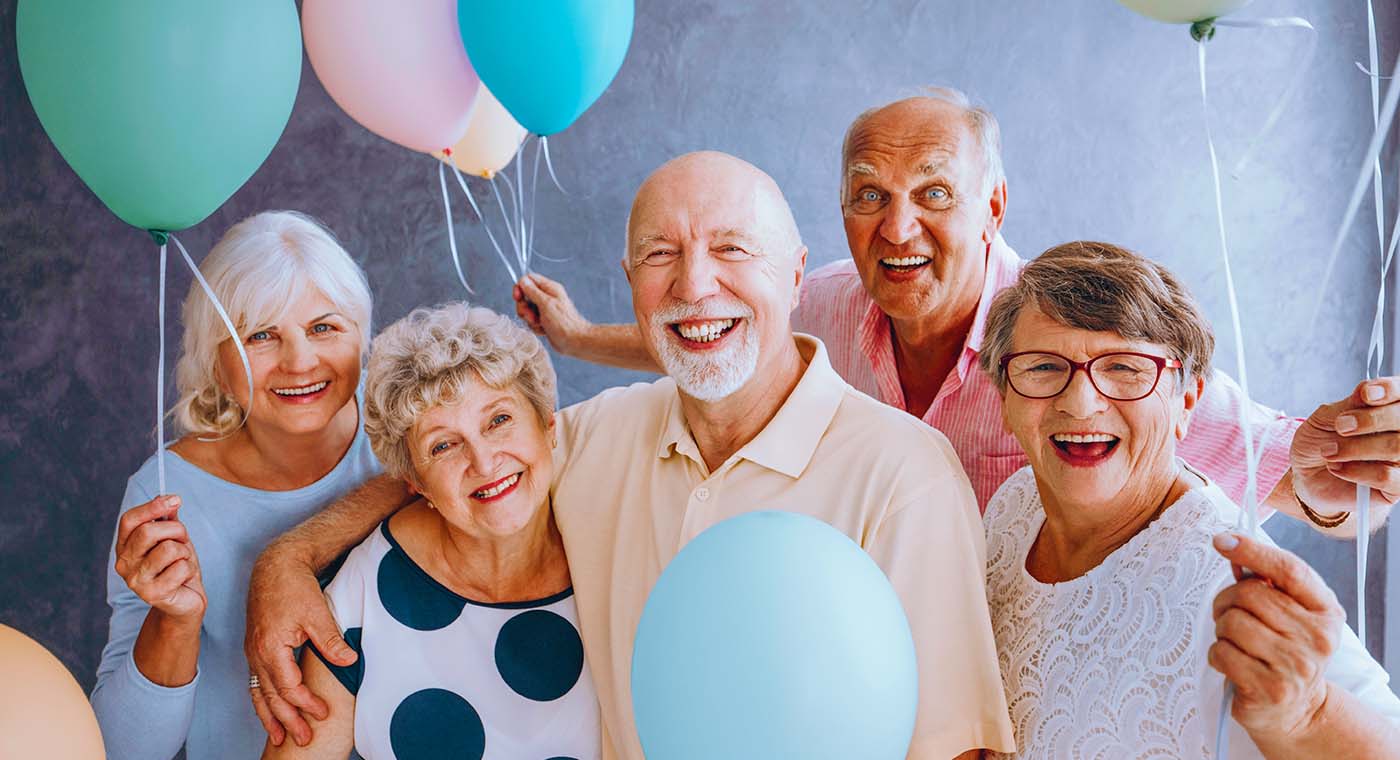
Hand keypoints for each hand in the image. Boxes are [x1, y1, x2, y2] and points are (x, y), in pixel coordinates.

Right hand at [113, 495, 205, 622]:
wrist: (186, 601)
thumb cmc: (178, 567)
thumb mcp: (173, 539)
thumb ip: (168, 519)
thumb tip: (166, 498)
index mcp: (125, 547)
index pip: (129, 520)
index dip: (152, 507)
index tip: (175, 499)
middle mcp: (124, 564)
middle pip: (148, 532)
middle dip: (176, 530)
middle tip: (184, 538)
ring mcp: (135, 581)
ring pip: (168, 549)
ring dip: (185, 552)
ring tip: (183, 562)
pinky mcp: (152, 594)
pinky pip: (181, 567)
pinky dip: (190, 569)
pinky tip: (184, 578)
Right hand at [244, 545, 356, 746]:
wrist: (275, 565)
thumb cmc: (294, 586)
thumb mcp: (317, 612)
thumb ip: (330, 640)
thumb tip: (350, 661)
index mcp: (271, 647)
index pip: (289, 687)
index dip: (306, 703)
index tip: (324, 713)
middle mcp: (257, 653)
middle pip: (271, 696)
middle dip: (287, 720)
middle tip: (303, 740)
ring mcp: (253, 651)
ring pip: (259, 692)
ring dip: (270, 716)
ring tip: (280, 738)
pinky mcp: (255, 647)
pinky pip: (256, 681)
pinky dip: (262, 700)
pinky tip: (269, 710)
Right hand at [513, 272, 590, 354]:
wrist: (574, 341)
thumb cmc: (564, 323)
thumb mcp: (546, 304)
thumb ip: (533, 291)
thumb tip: (523, 281)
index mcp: (549, 288)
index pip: (528, 279)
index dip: (520, 288)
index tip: (518, 298)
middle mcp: (547, 297)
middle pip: (525, 296)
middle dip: (524, 308)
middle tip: (532, 316)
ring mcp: (545, 309)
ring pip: (527, 310)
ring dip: (530, 319)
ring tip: (540, 324)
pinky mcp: (544, 320)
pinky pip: (531, 321)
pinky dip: (535, 327)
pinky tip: (544, 330)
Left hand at [1209, 533, 1343, 737]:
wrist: (1296, 709)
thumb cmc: (1285, 650)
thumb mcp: (1289, 613)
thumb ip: (1266, 581)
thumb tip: (1230, 546)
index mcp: (1326, 611)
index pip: (1289, 570)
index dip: (1253, 550)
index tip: (1223, 540)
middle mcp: (1317, 638)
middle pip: (1249, 594)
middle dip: (1226, 600)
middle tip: (1228, 614)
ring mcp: (1295, 665)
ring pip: (1231, 622)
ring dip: (1221, 629)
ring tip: (1234, 642)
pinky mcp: (1270, 688)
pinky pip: (1221, 652)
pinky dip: (1216, 654)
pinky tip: (1232, 663)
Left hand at [1291, 377, 1399, 510]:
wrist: (1308, 475)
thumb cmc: (1322, 441)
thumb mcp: (1327, 418)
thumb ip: (1349, 405)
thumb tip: (1366, 389)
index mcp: (1390, 409)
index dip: (1390, 390)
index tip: (1366, 394)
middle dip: (1371, 420)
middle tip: (1341, 426)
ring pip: (1397, 447)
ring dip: (1357, 448)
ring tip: (1329, 451)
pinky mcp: (1397, 488)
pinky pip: (1388, 477)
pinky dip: (1357, 471)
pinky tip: (1337, 467)